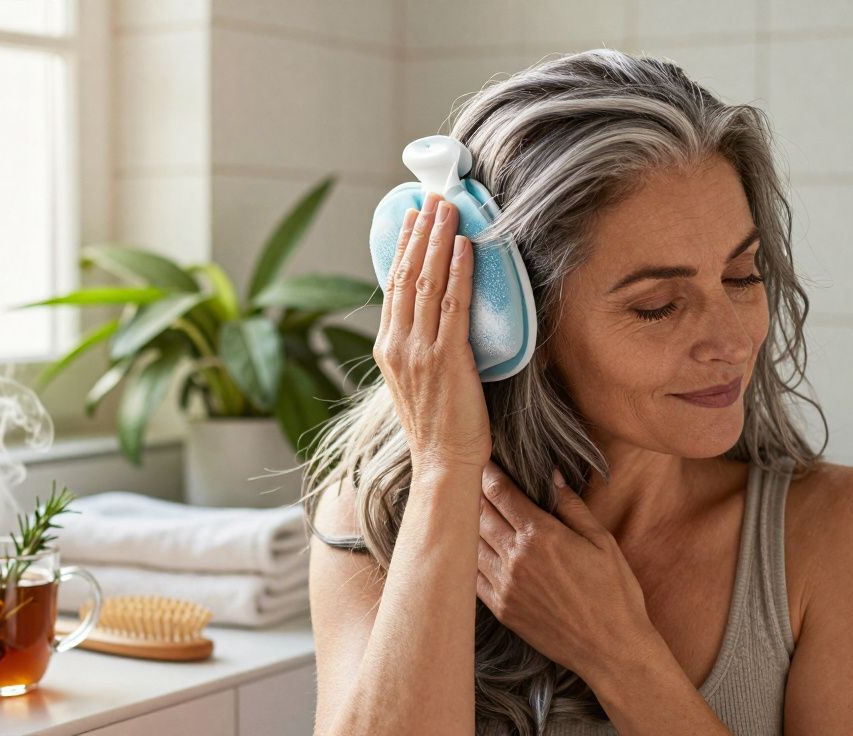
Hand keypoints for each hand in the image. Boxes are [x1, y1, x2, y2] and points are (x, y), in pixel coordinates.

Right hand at [373, 192, 489, 475]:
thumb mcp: (415, 381)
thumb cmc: (438, 428)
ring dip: (439, 240)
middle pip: (407, 274)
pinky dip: (459, 271)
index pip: (392, 285)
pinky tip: (465, 246)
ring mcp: (420, 350)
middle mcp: (397, 343)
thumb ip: (418, 348)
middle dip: (421, 232)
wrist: (442, 463)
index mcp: (387, 347)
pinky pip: (453, 304)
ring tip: (449, 208)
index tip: (412, 217)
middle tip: (432, 197)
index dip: (402, 247)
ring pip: (427, 282)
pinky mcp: (447, 358)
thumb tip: (434, 322)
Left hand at [477, 460, 655, 676]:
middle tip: (469, 479)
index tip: (485, 461)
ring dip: (467, 524)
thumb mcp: (602, 542)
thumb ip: (572, 506)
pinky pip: (472, 575)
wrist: (612, 649)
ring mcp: (505, 585)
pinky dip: (470, 557)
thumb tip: (552, 475)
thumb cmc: (614, 593)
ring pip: (470, 543)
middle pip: (479, 513)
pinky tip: (473, 548)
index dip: (489, 473)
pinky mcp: (501, 608)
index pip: (501, 493)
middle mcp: (516, 558)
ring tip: (467, 510)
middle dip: (474, 493)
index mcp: (541, 535)